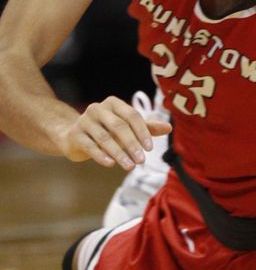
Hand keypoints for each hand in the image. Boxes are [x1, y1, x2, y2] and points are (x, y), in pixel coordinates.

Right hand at [56, 96, 171, 168]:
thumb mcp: (127, 127)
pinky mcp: (75, 135)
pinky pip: (89, 146)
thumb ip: (147, 127)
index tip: (150, 148)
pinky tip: (110, 164)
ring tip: (130, 166)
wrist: (73, 136)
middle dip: (132, 144)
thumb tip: (169, 127)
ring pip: (104, 138)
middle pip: (119, 126)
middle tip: (142, 160)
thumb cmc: (107, 130)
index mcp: (113, 103)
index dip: (142, 132)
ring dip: (119, 153)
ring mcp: (83, 121)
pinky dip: (101, 155)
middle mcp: (97, 109)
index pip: (132, 116)